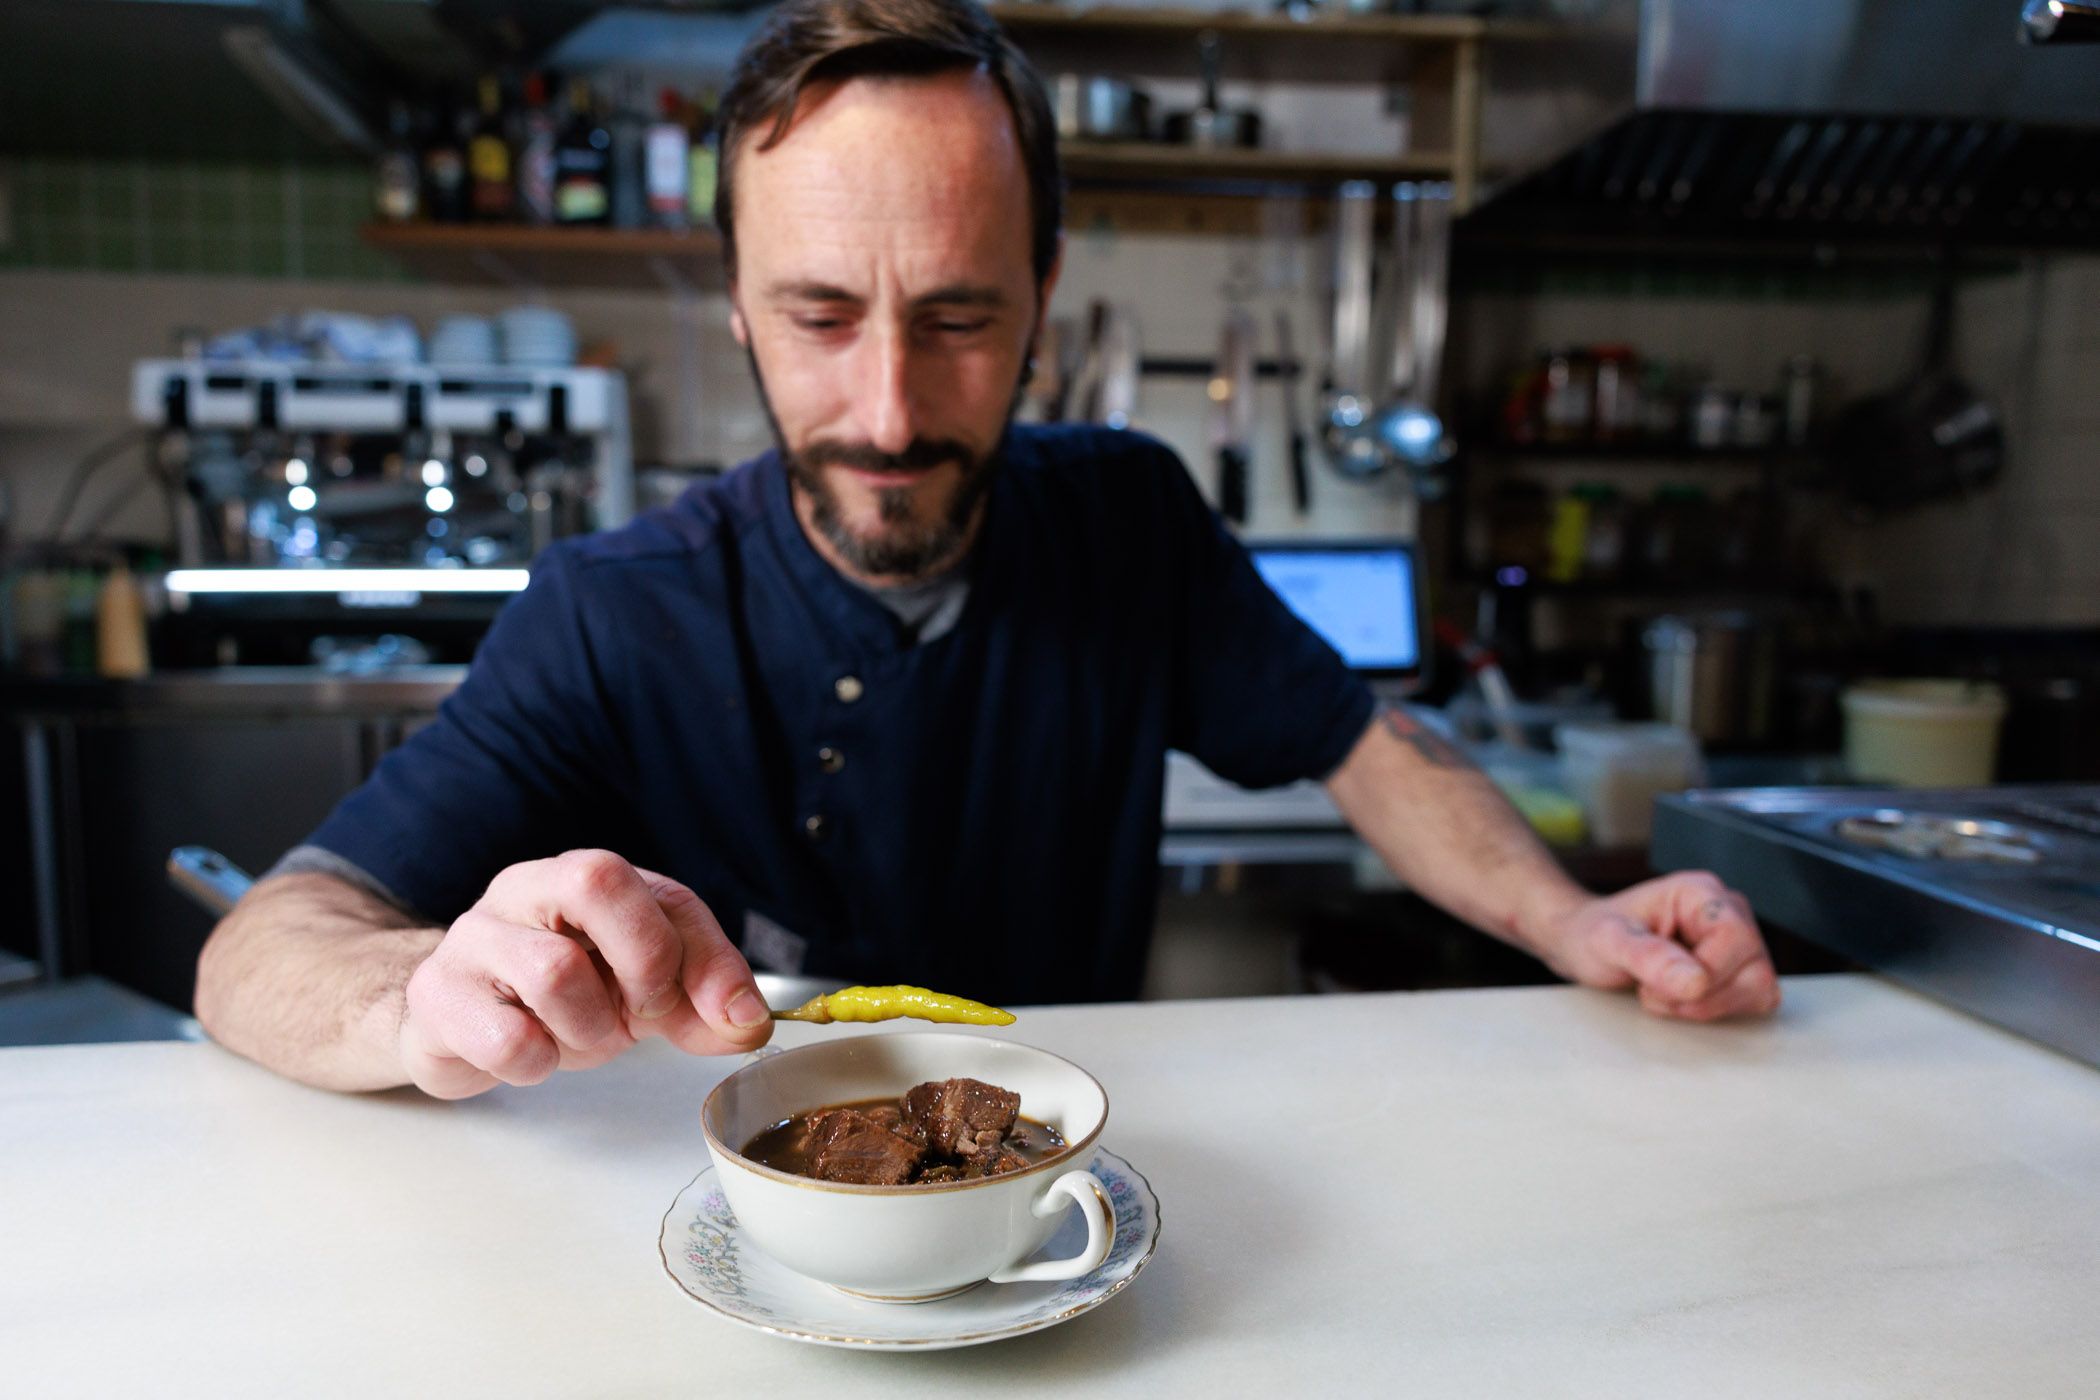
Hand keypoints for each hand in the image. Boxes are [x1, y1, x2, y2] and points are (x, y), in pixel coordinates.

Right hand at [399, 850, 771, 1098]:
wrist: (457, 1024)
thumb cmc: (561, 996)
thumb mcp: (643, 992)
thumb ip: (702, 1002)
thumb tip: (751, 1022)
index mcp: (585, 877)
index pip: (662, 892)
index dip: (703, 957)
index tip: (724, 1013)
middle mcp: (524, 889)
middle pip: (596, 879)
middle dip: (644, 962)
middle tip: (641, 1015)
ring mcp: (473, 937)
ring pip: (556, 971)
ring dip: (587, 1029)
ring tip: (574, 1037)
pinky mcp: (438, 996)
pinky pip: (507, 1038)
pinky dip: (536, 1064)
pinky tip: (530, 1055)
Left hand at [1535, 870, 1779, 1022]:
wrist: (1583, 942)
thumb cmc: (1593, 934)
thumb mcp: (1607, 941)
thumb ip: (1648, 956)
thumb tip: (1695, 982)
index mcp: (1700, 893)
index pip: (1736, 937)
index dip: (1706, 972)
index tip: (1657, 982)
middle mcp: (1728, 912)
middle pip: (1755, 969)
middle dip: (1702, 996)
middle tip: (1652, 990)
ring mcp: (1737, 943)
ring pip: (1758, 989)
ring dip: (1707, 1007)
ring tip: (1662, 993)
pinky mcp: (1737, 969)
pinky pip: (1753, 1000)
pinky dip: (1716, 1011)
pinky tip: (1681, 1000)